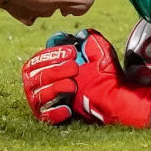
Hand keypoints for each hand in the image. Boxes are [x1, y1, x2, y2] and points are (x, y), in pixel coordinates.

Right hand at [20, 30, 150, 127]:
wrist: (113, 99)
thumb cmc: (102, 74)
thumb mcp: (98, 54)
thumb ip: (90, 42)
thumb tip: (82, 34)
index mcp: (46, 66)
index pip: (39, 59)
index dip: (53, 55)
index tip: (72, 53)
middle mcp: (39, 83)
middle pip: (37, 76)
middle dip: (55, 71)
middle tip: (74, 69)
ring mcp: (42, 101)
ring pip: (39, 95)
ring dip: (56, 89)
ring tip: (73, 86)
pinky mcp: (48, 116)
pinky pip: (45, 116)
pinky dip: (55, 112)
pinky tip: (68, 108)